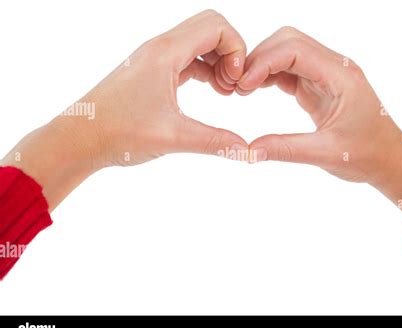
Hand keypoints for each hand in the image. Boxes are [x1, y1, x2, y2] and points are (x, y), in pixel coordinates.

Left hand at [69, 9, 247, 167]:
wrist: (79, 138)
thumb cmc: (118, 133)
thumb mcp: (172, 137)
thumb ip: (214, 142)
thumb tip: (247, 151)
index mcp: (165, 53)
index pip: (216, 27)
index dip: (237, 50)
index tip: (236, 83)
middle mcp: (160, 48)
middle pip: (210, 27)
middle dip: (231, 51)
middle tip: (234, 85)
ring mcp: (155, 58)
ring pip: (198, 41)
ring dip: (219, 60)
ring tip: (225, 91)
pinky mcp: (152, 71)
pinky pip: (187, 57)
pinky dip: (205, 68)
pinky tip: (211, 91)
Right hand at [237, 27, 401, 223]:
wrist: (389, 159)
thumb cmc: (368, 155)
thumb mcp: (326, 154)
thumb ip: (286, 149)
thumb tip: (248, 150)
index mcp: (342, 76)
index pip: (295, 50)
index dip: (264, 62)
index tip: (243, 85)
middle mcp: (335, 67)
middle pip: (289, 41)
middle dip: (259, 58)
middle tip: (238, 86)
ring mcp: (326, 75)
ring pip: (287, 52)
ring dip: (262, 65)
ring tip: (242, 89)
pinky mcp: (318, 86)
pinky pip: (289, 70)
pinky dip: (269, 76)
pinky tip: (255, 90)